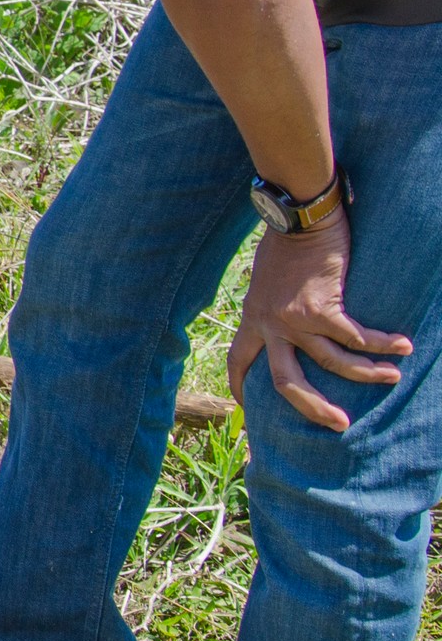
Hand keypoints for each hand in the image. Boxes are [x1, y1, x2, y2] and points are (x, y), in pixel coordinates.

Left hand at [228, 214, 410, 430]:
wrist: (297, 217)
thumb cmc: (286, 243)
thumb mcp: (265, 279)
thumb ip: (271, 303)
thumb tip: (285, 315)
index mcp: (253, 318)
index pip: (238, 360)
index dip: (241, 386)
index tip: (246, 407)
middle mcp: (269, 324)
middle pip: (285, 382)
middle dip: (312, 408)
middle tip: (338, 423)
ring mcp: (295, 319)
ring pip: (331, 363)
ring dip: (366, 373)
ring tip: (392, 376)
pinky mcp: (322, 308)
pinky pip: (355, 337)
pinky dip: (381, 344)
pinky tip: (402, 346)